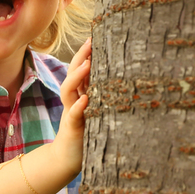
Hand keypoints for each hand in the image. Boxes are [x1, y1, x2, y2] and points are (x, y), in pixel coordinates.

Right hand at [56, 38, 91, 170]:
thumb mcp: (98, 111)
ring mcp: (71, 113)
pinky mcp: (72, 128)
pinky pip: (74, 115)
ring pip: (69, 90)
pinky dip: (78, 107)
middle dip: (80, 56)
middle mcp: (73, 100)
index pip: (81, 69)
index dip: (86, 53)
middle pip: (73, 74)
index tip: (96, 35)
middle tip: (90, 40)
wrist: (68, 158)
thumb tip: (126, 78)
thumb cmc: (87, 133)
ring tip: (88, 63)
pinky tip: (85, 99)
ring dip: (77, 76)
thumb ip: (104, 96)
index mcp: (80, 94)